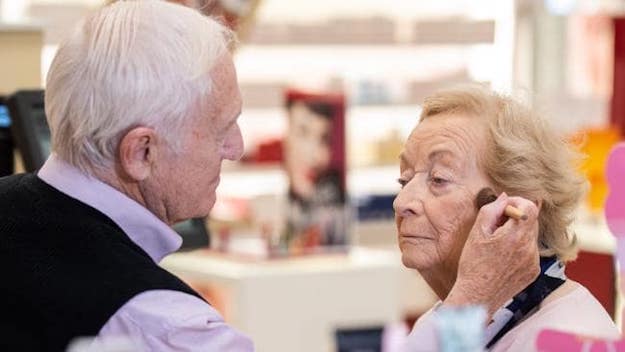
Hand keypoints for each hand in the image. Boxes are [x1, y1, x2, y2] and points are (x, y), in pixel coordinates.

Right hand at [444, 193, 539, 318]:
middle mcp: (529, 248)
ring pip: (531, 236)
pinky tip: (503, 257)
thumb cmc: (473, 264)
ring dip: (518, 233)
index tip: (503, 208)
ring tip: (498, 244)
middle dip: (515, 218)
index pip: (529, 207)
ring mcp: (534, 261)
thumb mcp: (477, 233)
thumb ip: (491, 210)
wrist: (477, 296)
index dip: (517, 203)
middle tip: (496, 226)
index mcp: (515, 236)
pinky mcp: (533, 271)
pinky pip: (531, 251)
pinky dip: (520, 248)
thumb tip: (504, 198)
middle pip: (531, 220)